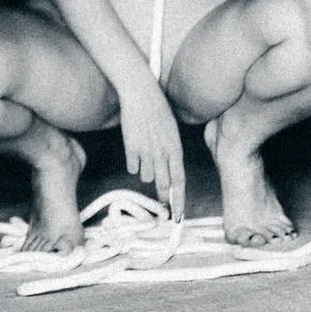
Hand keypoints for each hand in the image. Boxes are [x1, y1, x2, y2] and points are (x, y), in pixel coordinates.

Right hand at [116, 74, 187, 218]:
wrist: (141, 95)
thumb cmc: (158, 111)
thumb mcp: (172, 132)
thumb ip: (171, 153)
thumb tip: (170, 172)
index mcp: (176, 149)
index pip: (180, 181)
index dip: (180, 201)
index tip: (179, 216)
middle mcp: (162, 153)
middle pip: (164, 185)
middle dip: (164, 197)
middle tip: (162, 203)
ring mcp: (146, 151)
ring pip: (147, 177)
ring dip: (147, 173)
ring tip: (146, 159)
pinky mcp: (130, 148)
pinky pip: (132, 168)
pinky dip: (133, 164)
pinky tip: (135, 151)